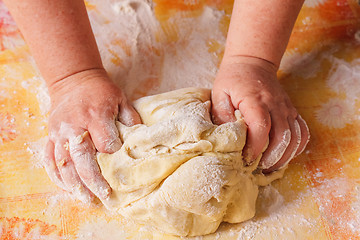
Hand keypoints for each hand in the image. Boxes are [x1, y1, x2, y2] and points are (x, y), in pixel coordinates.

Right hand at [43, 69, 140, 202]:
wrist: (73, 79)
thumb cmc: (101, 91)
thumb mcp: (121, 99)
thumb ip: (130, 120)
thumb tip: (141, 141)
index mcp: (95, 115)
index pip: (105, 143)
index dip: (114, 155)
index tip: (121, 163)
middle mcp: (74, 125)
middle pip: (82, 159)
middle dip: (94, 180)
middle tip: (104, 196)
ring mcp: (59, 132)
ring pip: (64, 163)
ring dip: (75, 184)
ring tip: (86, 199)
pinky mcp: (50, 135)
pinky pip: (49, 159)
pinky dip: (56, 176)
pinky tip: (67, 188)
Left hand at [211, 56, 308, 171]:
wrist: (252, 62)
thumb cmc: (233, 79)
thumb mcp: (219, 93)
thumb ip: (222, 115)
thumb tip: (228, 138)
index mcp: (256, 100)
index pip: (261, 127)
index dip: (255, 147)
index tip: (246, 159)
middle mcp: (275, 104)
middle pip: (282, 136)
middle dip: (272, 157)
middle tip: (258, 168)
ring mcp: (286, 108)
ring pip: (295, 136)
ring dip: (285, 156)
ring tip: (270, 167)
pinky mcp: (291, 111)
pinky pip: (302, 131)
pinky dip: (297, 146)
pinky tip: (285, 156)